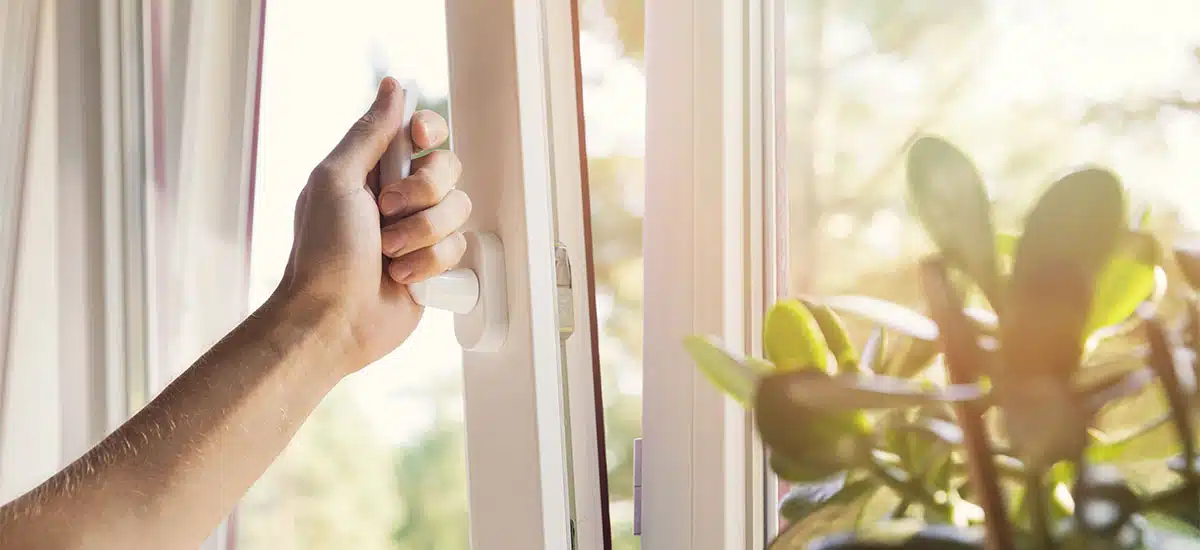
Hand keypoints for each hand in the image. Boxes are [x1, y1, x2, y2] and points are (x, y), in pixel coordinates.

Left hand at [278, 77, 468, 371]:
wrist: (334, 319)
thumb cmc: (323, 252)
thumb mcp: (336, 180)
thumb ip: (369, 133)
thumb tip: (393, 87)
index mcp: (374, 169)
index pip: (422, 132)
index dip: (429, 132)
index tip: (418, 142)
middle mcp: (400, 196)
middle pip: (448, 168)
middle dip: (422, 193)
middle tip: (387, 212)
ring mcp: (419, 231)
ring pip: (458, 210)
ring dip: (422, 234)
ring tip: (389, 254)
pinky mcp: (434, 265)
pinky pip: (459, 249)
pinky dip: (429, 264)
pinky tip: (401, 277)